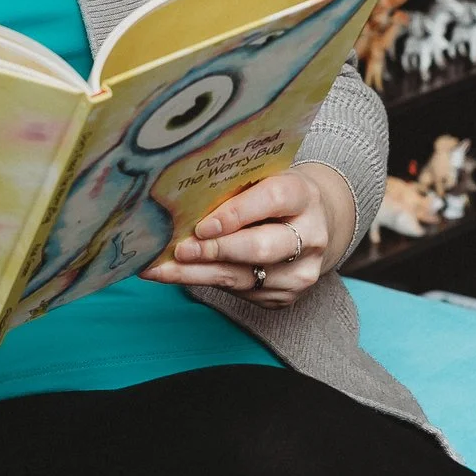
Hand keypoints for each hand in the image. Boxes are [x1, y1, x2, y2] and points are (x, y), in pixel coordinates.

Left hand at [141, 163, 352, 308]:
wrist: (314, 226)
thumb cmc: (275, 196)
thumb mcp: (264, 179)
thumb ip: (234, 186)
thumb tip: (180, 198)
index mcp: (303, 196)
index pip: (272, 200)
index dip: (236, 213)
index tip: (201, 226)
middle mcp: (309, 236)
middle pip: (260, 248)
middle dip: (213, 251)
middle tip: (178, 251)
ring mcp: (299, 271)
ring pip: (243, 278)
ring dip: (197, 274)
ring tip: (160, 269)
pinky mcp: (285, 296)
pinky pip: (239, 292)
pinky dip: (206, 282)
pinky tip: (178, 275)